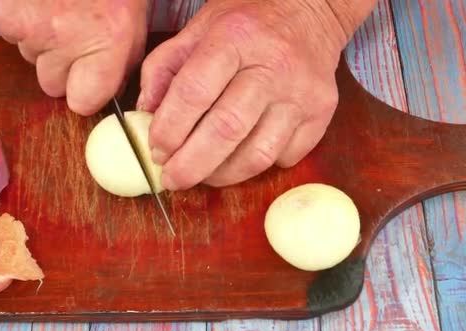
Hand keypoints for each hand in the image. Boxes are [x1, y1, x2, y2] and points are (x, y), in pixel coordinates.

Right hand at [0, 0, 147, 114]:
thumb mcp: (133, 14)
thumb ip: (121, 55)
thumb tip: (108, 86)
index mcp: (108, 41)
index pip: (83, 102)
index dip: (84, 91)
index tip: (87, 80)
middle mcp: (67, 39)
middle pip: (52, 84)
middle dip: (61, 65)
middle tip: (72, 30)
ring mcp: (31, 26)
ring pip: (30, 57)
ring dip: (42, 39)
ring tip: (56, 4)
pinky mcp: (3, 13)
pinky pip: (10, 33)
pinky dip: (21, 18)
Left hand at [137, 0, 354, 189]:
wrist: (310, 12)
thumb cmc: (246, 22)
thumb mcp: (197, 28)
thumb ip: (164, 68)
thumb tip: (145, 115)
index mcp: (235, 37)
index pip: (194, 92)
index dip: (169, 129)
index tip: (156, 150)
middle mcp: (273, 65)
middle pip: (226, 130)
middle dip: (191, 164)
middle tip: (172, 179)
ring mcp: (301, 93)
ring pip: (258, 154)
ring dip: (221, 175)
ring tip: (202, 175)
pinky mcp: (321, 114)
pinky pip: (283, 157)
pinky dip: (255, 167)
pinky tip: (238, 157)